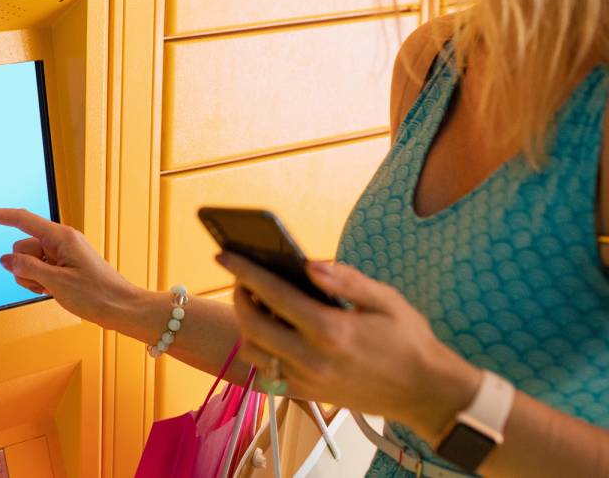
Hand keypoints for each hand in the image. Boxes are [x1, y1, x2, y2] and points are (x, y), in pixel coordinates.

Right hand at [0, 206, 142, 327]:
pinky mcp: (62, 266)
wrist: (121, 308)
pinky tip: (55, 292)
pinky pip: (37, 271)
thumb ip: (27, 269)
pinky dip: (39, 282)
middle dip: (24, 268)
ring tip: (53, 290)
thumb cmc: (97, 294)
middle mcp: (60, 241)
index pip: (21, 220)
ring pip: (27, 262)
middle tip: (45, 284)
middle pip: (21, 248)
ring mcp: (61, 254)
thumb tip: (6, 260)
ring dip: (32, 278)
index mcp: (61, 236)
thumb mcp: (56, 283)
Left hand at [219, 252, 481, 439]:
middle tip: (240, 279)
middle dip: (239, 297)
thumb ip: (346, 281)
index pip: (274, 295)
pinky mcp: (307, 395)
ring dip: (246, 326)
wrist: (426, 393)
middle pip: (252, 325)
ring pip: (254, 352)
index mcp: (331, 330)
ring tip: (256, 306)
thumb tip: (310, 263)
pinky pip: (266, 375)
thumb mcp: (386, 301)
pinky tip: (270, 335)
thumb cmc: (409, 341)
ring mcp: (307, 381)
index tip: (224, 254)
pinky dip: (260, 353)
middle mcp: (313, 359)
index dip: (245, 271)